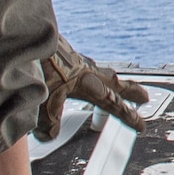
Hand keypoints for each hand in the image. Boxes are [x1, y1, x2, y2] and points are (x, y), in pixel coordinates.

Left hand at [35, 35, 149, 139]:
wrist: (30, 40)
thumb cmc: (41, 67)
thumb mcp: (45, 103)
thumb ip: (50, 123)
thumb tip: (50, 134)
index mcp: (89, 85)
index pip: (115, 105)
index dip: (128, 117)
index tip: (140, 126)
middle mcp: (87, 72)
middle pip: (117, 83)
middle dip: (132, 91)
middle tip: (144, 97)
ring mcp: (77, 61)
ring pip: (102, 72)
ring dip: (112, 79)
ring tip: (115, 84)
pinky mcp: (64, 54)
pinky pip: (84, 66)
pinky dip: (90, 72)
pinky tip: (79, 74)